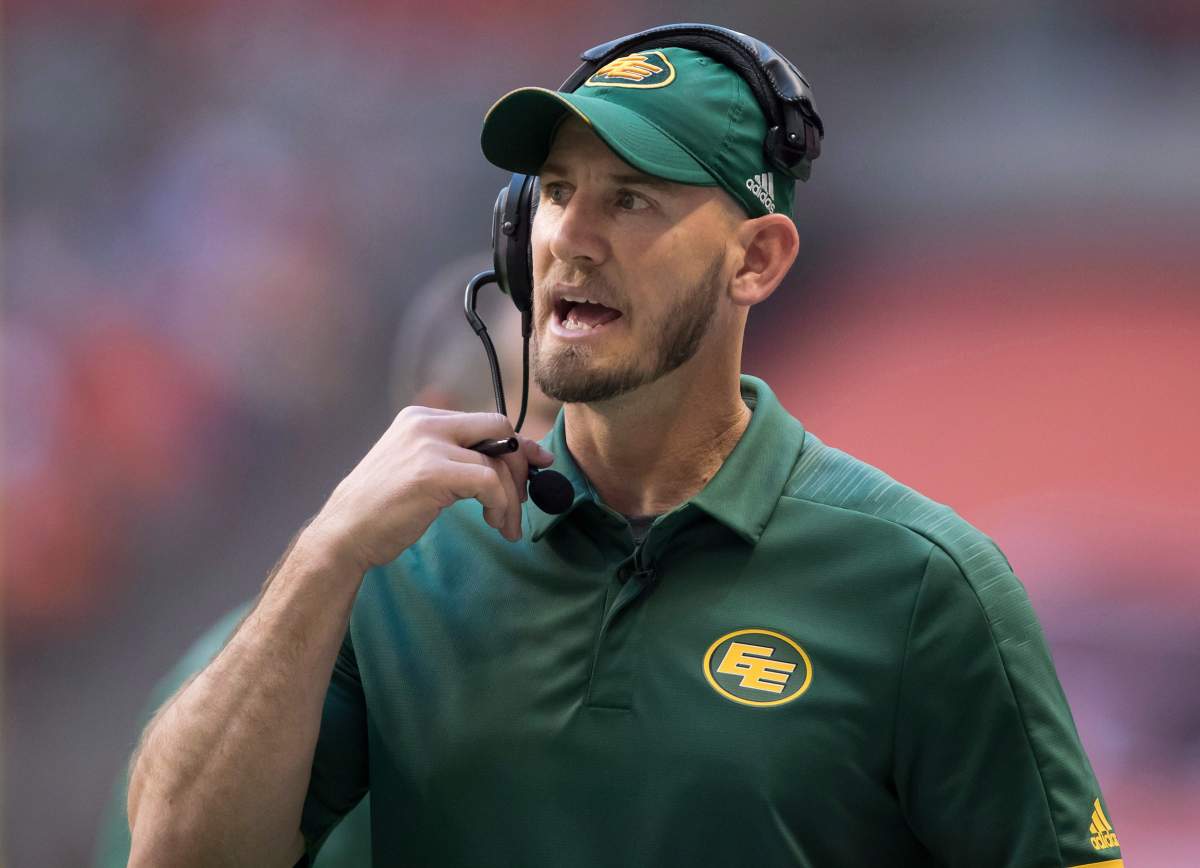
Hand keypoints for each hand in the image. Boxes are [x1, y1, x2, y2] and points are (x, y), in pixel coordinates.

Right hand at [304, 407, 554, 571]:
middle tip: (522, 500)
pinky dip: (501, 506)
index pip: (486, 422)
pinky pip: (489, 483)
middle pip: (499, 429)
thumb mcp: (419, 471)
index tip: (537, 465)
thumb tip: (515, 457)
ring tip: (506, 526)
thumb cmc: (383, 511)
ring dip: (511, 499)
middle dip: (521, 465)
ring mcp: (428, 445)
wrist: (343, 535)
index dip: (517, 445)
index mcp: (421, 419)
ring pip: (498, 462)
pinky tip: (496, 525)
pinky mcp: (432, 472)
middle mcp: (425, 423)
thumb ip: (457, 458)